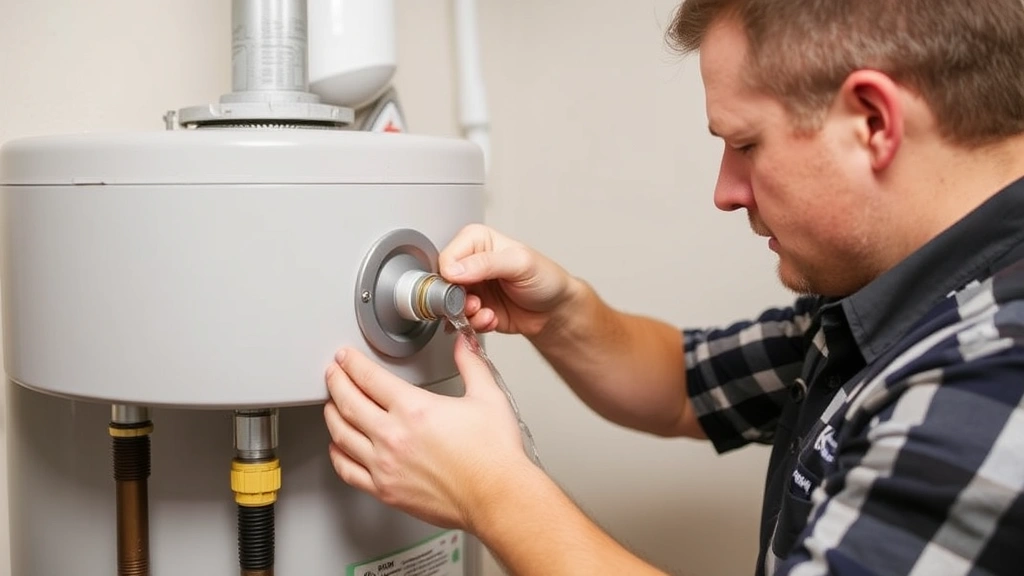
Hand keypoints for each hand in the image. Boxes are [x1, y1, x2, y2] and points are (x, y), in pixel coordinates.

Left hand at [323, 336, 530, 529]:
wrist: (497, 496)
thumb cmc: (494, 456)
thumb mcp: (487, 397)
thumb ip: (471, 365)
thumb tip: (463, 345)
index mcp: (414, 409)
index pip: (369, 378)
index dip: (352, 363)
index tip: (346, 357)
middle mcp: (393, 436)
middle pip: (348, 402)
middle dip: (336, 381)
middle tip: (333, 372)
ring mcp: (386, 465)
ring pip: (342, 434)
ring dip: (332, 414)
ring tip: (331, 404)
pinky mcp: (386, 490)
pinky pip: (348, 470)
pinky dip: (337, 454)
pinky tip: (338, 446)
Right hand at [439, 224, 578, 337]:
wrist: (555, 310)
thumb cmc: (545, 278)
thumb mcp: (520, 263)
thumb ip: (486, 263)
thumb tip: (454, 269)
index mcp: (477, 241)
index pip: (447, 257)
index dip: (452, 276)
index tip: (466, 286)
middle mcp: (471, 263)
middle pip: (443, 283)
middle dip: (457, 299)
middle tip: (475, 303)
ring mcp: (472, 287)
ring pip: (449, 305)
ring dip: (466, 314)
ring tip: (485, 312)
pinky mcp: (475, 309)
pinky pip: (461, 320)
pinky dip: (474, 324)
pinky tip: (491, 319)